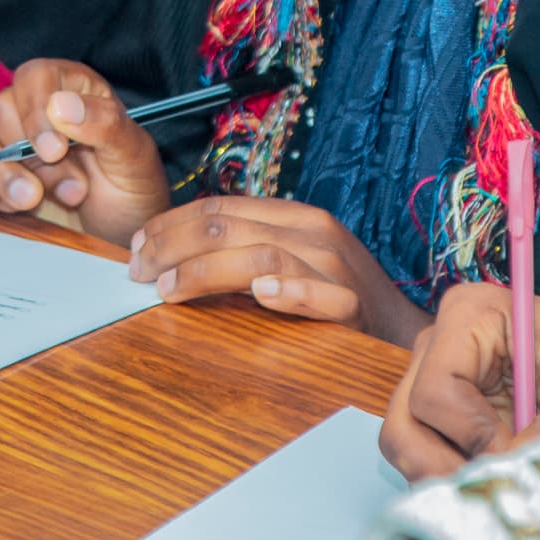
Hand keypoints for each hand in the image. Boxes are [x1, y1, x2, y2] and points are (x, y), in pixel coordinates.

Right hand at [0, 59, 171, 241]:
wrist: (119, 234)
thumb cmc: (130, 187)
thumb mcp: (134, 156)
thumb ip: (106, 125)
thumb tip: (62, 106)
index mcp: (68, 87)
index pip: (34, 77)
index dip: (36, 111)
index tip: (55, 151)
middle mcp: (30, 107)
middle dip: (27, 157)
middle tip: (70, 190)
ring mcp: (2, 138)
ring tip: (31, 202)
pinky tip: (13, 208)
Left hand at [129, 196, 429, 344]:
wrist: (404, 332)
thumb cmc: (336, 299)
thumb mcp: (288, 263)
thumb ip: (242, 255)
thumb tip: (171, 261)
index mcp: (293, 216)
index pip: (220, 207)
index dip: (170, 224)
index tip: (135, 247)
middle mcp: (312, 232)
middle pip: (230, 226)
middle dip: (173, 246)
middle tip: (137, 273)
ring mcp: (334, 267)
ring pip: (261, 253)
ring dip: (208, 270)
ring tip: (169, 289)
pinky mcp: (352, 306)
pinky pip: (319, 293)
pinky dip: (289, 290)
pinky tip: (260, 294)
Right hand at [379, 286, 539, 479]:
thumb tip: (504, 480)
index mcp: (469, 313)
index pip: (433, 393)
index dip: (472, 435)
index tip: (518, 449)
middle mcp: (440, 338)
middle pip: (405, 422)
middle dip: (446, 464)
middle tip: (497, 483)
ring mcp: (436, 373)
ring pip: (406, 442)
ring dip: (449, 473)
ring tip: (504, 477)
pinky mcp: (444, 406)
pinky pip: (425, 451)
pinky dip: (455, 473)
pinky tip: (499, 471)